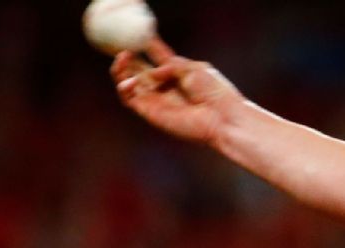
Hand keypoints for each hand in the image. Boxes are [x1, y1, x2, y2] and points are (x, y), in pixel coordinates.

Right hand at [110, 37, 242, 145]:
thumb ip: (171, 65)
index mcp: (179, 73)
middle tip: (123, 45)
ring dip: (120, 69)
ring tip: (123, 57)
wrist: (223, 118)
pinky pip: (130, 99)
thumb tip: (151, 73)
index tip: (138, 32)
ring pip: (129, 83)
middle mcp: (165, 86)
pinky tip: (130, 80)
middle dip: (127, 56)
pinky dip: (124, 88)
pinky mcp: (151, 113)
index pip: (158, 56)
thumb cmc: (215, 93)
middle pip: (138, 69)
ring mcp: (157, 99)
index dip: (147, 44)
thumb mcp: (194, 69)